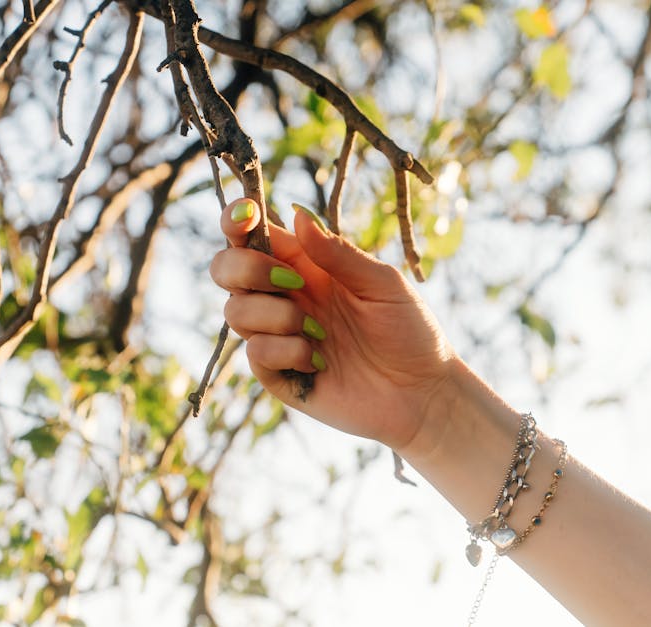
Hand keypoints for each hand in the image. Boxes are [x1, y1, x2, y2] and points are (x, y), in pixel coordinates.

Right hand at [209, 198, 457, 452]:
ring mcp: (278, 337)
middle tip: (292, 282)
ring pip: (234, 311)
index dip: (237, 220)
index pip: (254, 236)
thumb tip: (298, 214)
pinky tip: (319, 362)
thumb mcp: (382, 283)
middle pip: (226, 269)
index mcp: (306, 266)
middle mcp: (285, 298)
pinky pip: (255, 353)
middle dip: (246, 268)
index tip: (246, 215)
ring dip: (276, 315)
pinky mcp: (279, 375)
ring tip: (320, 332)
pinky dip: (286, 351)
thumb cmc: (410, 332)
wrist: (423, 394)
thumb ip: (338, 253)